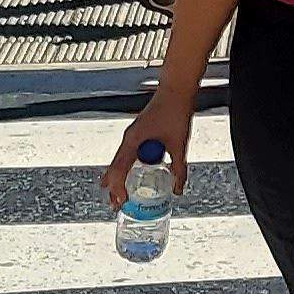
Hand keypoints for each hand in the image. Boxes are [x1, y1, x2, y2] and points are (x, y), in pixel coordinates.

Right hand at [102, 91, 195, 210]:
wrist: (176, 90)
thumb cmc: (175, 112)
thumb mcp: (179, 145)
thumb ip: (179, 168)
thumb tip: (177, 189)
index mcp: (133, 141)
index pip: (119, 169)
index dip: (118, 187)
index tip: (121, 201)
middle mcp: (129, 139)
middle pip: (115, 167)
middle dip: (114, 186)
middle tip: (115, 203)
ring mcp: (133, 135)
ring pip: (120, 160)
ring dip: (118, 176)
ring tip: (117, 192)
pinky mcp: (139, 133)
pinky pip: (128, 154)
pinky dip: (127, 166)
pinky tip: (133, 173)